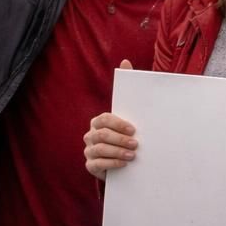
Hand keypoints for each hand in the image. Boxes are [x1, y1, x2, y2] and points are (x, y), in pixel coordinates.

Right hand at [84, 60, 136, 180]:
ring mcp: (89, 150)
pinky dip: (111, 163)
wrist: (125, 155)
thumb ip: (128, 87)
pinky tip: (124, 164)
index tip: (134, 129)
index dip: (118, 124)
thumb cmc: (128, 130)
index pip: (104, 119)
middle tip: (136, 144)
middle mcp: (91, 135)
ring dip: (117, 152)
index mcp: (99, 121)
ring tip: (133, 155)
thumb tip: (125, 61)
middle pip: (101, 136)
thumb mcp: (131, 111)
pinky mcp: (91, 165)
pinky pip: (96, 164)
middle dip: (119, 140)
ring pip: (99, 150)